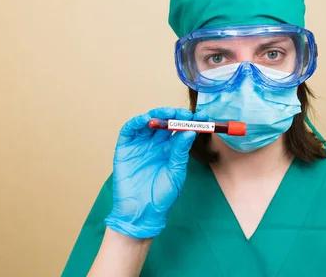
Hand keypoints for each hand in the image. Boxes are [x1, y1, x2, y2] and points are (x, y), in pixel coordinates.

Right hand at [104, 107, 198, 238]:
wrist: (142, 212)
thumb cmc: (162, 195)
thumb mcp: (175, 172)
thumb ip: (180, 151)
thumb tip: (191, 132)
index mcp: (170, 150)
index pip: (180, 130)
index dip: (189, 122)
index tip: (201, 116)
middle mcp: (155, 145)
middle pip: (164, 123)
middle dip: (174, 115)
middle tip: (183, 114)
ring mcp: (140, 145)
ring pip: (148, 123)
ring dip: (157, 115)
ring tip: (167, 114)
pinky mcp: (125, 148)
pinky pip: (129, 131)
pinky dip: (136, 122)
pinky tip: (145, 120)